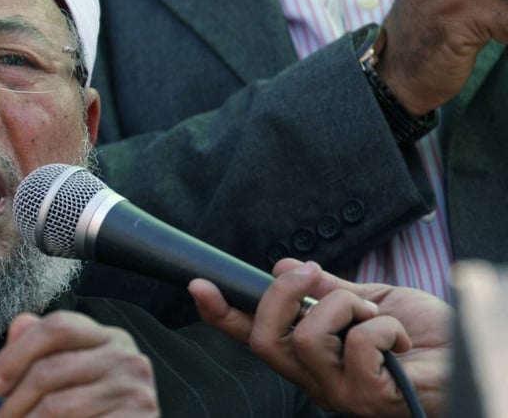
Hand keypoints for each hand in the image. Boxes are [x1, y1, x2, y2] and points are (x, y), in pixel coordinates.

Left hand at [0, 311, 157, 416]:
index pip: (57, 327)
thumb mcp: (69, 376)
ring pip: (57, 405)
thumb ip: (42, 349)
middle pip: (50, 369)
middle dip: (13, 400)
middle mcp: (127, 358)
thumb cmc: (94, 411)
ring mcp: (135, 393)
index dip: (15, 354)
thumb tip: (19, 324)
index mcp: (109, 338)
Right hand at [190, 259, 451, 417]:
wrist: (469, 358)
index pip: (255, 335)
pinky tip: (401, 341)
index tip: (198, 285)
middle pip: (266, 339)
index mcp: (310, 357)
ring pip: (309, 336)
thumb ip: (328, 289)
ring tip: (375, 315)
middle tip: (312, 273)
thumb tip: (284, 268)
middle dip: (284, 294)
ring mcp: (339, 393)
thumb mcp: (371, 301)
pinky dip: (382, 325)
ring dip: (346, 307)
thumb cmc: (427, 341)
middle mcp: (316, 380)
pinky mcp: (368, 399)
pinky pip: (356, 344)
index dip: (222, 313)